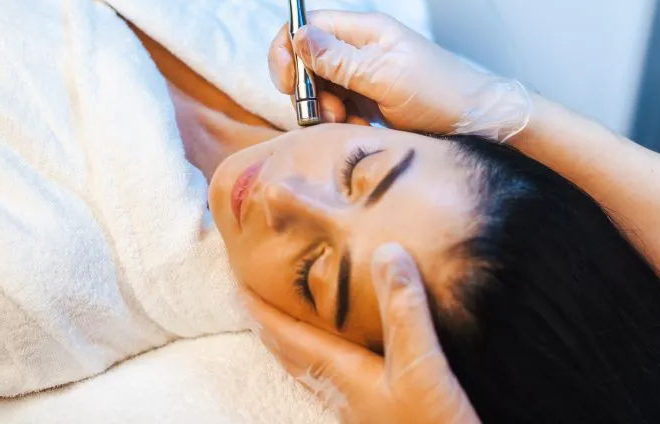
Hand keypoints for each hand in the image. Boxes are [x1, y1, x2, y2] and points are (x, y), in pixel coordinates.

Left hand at [241, 243, 479, 423]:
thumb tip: (386, 251)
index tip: (237, 286)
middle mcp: (344, 392)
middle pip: (292, 356)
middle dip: (270, 327)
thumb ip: (403, 310)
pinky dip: (322, 360)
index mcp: (344, 375)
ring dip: (291, 345)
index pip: (290, 337)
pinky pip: (333, 380)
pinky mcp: (378, 414)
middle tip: (250, 302)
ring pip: (310, 371)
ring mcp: (359, 408)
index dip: (263, 311)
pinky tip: (339, 361)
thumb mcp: (421, 363)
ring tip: (283, 326)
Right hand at [268, 11, 531, 140]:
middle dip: (308, 90)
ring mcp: (367, 75)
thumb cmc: (441, 94)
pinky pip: (340, 109)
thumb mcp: (385, 76)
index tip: (288, 84)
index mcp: (366, 30)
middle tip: (328, 114)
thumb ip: (339, 59)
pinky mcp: (372, 100)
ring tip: (351, 124)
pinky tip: (363, 130)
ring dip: (326, 111)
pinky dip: (344, 123)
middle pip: (309, 61)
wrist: (480, 123)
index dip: (288, 51)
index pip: (307, 25)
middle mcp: (362, 49)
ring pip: (321, 89)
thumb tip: (296, 33)